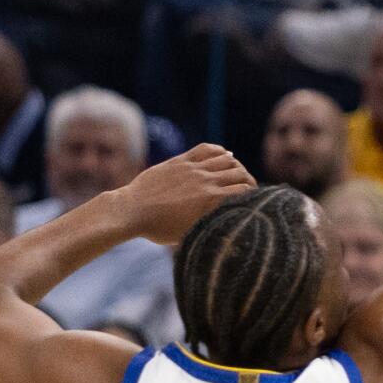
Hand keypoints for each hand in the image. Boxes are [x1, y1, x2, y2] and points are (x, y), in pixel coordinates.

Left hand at [117, 144, 254, 244]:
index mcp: (210, 199)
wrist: (129, 211)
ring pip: (226, 158)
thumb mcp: (188, 233)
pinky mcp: (180, 161)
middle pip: (239, 172)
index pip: (244, 190)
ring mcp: (193, 168)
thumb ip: (210, 225)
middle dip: (248, 179)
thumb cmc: (157, 228)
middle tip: (249, 187)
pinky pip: (207, 149)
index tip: (253, 200)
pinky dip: (220, 150)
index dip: (253, 194)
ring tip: (237, 173)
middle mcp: (205, 180)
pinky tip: (224, 155)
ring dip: (236, 165)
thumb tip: (229, 228)